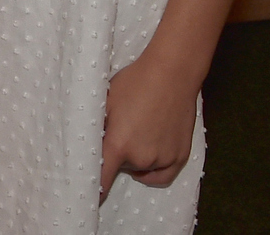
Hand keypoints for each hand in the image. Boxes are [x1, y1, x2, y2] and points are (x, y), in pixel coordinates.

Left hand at [99, 52, 200, 201]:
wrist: (171, 74)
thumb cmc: (135, 82)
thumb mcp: (106, 101)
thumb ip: (98, 127)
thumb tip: (89, 142)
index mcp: (119, 144)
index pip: (102, 178)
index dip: (95, 188)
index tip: (90, 194)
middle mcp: (141, 157)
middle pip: (121, 166)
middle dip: (117, 154)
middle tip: (119, 131)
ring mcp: (163, 158)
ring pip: (141, 168)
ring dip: (136, 158)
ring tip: (137, 132)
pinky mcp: (180, 156)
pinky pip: (162, 175)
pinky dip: (153, 171)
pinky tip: (148, 161)